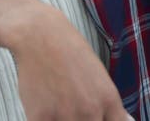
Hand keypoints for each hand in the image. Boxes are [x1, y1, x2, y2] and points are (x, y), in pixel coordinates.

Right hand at [10, 6, 129, 120]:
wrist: (41, 36)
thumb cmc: (71, 54)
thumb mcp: (99, 77)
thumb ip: (108, 104)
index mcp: (109, 100)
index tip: (97, 117)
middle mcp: (91, 111)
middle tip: (74, 105)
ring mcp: (66, 117)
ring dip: (63, 120)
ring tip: (59, 104)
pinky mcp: (40, 118)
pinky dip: (44, 119)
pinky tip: (43, 108)